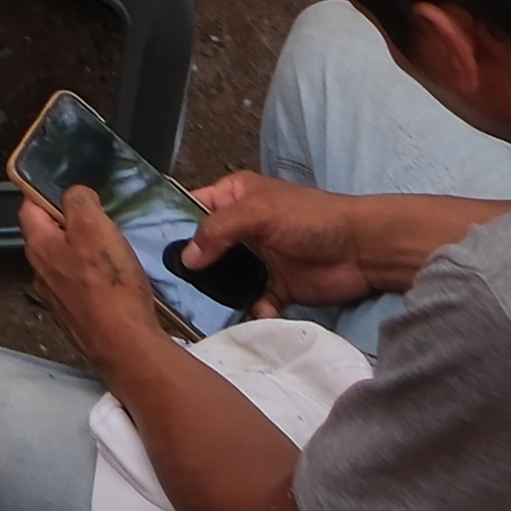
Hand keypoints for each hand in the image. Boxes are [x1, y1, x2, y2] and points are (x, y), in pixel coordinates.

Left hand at [21, 182, 189, 375]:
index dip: (45, 191)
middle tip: (99, 218)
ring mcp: (57, 298)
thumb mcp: (95, 227)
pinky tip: (116, 280)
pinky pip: (81, 286)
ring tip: (112, 248)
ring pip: (66, 262)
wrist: (125, 345)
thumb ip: (79, 202)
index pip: (29, 207)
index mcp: (39, 247)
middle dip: (71, 224)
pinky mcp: (77, 316)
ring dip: (84, 252)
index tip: (66, 187)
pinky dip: (94, 278)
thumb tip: (75, 195)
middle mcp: (41, 273)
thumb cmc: (109, 287)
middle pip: (49, 235)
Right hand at [180, 167, 473, 313]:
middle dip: (192, 270)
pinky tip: (257, 313)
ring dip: (219, 296)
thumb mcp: (257, 213)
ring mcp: (260, 260)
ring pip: (226, 281)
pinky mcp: (278, 288)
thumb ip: (218, 231)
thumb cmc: (311, 218)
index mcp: (234, 197)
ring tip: (202, 311)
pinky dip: (253, 311)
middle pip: (206, 250)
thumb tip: (186, 259)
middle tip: (170, 290)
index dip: (172, 228)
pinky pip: (254, 303)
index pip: (193, 209)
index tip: (149, 253)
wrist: (361, 249)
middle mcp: (243, 228)